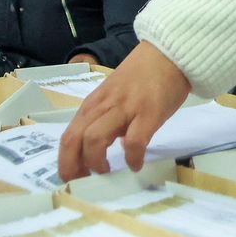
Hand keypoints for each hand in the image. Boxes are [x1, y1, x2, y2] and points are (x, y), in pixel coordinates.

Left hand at [58, 41, 190, 179]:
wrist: (169, 54)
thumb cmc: (143, 76)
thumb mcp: (113, 96)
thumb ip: (104, 118)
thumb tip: (100, 147)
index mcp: (93, 104)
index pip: (68, 136)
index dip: (65, 162)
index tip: (73, 178)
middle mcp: (103, 106)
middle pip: (74, 140)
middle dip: (73, 167)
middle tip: (83, 182)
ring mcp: (124, 109)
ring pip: (94, 139)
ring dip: (96, 162)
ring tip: (107, 172)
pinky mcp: (148, 113)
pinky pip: (133, 142)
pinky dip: (132, 158)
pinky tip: (136, 164)